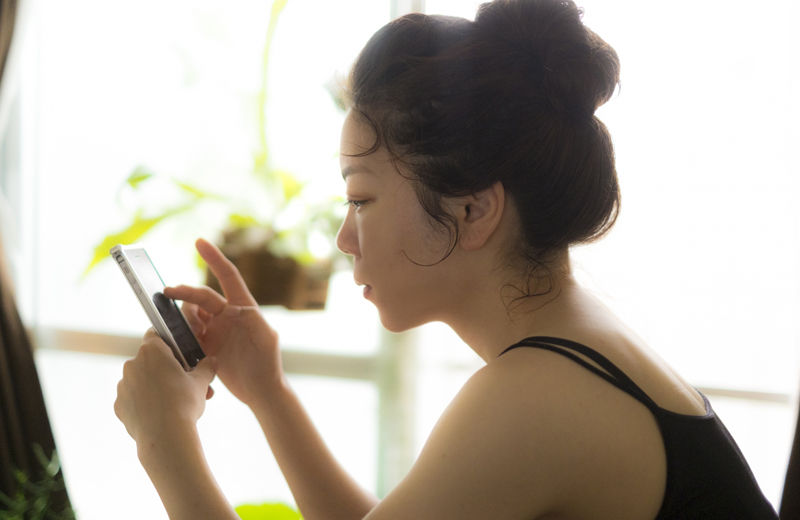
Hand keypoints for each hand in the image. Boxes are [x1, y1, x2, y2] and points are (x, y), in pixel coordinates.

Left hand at [115, 328, 215, 443]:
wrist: (166, 437)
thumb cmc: (184, 403)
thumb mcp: (202, 382)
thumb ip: (207, 367)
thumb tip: (212, 361)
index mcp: (151, 351)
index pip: (157, 335)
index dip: (170, 344)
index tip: (181, 355)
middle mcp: (132, 364)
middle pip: (151, 361)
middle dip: (168, 370)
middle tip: (187, 384)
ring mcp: (123, 385)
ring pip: (142, 380)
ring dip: (156, 386)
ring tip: (177, 403)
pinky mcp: (119, 405)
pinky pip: (134, 399)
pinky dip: (145, 403)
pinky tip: (161, 414)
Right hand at [164, 238, 282, 406]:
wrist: (260, 392)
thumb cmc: (268, 363)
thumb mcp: (266, 338)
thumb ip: (253, 321)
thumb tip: (239, 308)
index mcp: (243, 307)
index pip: (227, 276)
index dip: (214, 258)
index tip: (199, 241)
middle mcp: (226, 315)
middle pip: (200, 296)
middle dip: (184, 292)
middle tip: (167, 293)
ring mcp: (214, 331)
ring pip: (190, 315)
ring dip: (184, 321)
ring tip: (194, 338)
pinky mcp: (204, 347)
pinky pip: (186, 336)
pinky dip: (182, 339)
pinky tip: (187, 352)